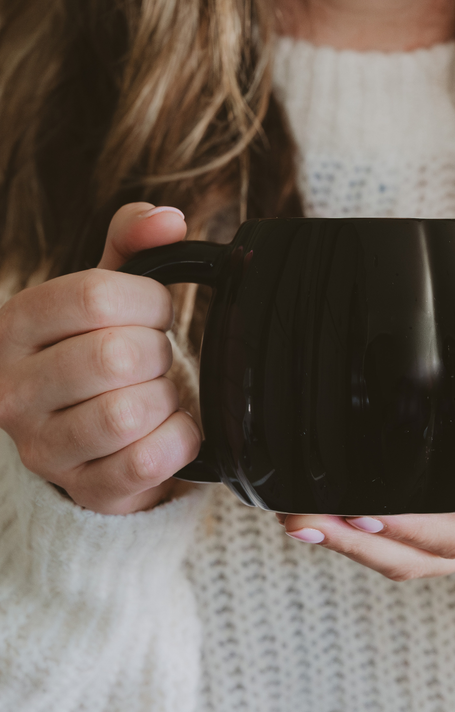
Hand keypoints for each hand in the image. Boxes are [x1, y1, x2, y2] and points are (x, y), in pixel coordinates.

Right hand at [0, 203, 200, 514]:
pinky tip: (172, 429)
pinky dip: (179, 440)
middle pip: (115, 355)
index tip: (157, 313)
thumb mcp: (110, 294)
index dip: (149, 301)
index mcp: (17, 326)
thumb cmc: (103, 354)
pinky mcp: (84, 489)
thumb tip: (169, 219)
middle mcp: (14, 389)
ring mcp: (44, 447)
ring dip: (165, 398)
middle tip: (155, 360)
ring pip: (128, 412)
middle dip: (157, 353)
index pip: (94, 296)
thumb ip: (133, 245)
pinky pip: (147, 462)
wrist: (98, 437)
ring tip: (156, 395)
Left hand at [281, 367, 454, 578]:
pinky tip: (329, 519)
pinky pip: (404, 553)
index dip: (410, 528)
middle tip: (298, 517)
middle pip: (414, 560)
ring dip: (348, 547)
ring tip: (296, 519)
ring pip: (403, 563)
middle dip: (352, 544)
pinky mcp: (453, 544)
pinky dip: (362, 542)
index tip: (361, 511)